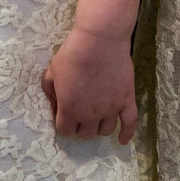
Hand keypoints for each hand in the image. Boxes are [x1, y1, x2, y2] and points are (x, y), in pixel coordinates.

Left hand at [42, 24, 138, 144]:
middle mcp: (90, 114)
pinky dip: (127, 134)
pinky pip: (129, 123)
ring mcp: (111, 108)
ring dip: (99, 127)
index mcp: (70, 109)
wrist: (99, 40)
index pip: (65, 131)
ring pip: (105, 130)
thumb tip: (55, 104)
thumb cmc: (73, 53)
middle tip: (81, 116)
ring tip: (97, 119)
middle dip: (81, 127)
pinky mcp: (126, 100)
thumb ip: (50, 91)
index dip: (64, 124)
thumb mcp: (52, 71)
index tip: (64, 115)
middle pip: (86, 134)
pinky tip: (123, 140)